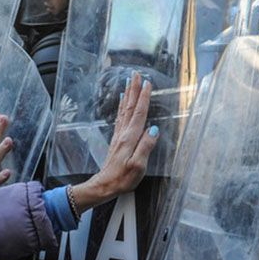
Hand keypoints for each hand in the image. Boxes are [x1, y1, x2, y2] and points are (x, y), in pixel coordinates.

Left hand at [70, 72, 158, 212]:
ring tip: (130, 82)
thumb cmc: (122, 178)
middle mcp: (123, 134)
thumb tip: (154, 130)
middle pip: (130, 107)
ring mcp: (119, 136)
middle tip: (136, 74)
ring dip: (128, 95)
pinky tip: (122, 101)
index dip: (144, 98)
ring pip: (124, 110)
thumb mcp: (138, 166)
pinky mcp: (117, 140)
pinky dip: (122, 106)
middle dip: (134, 90)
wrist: (104, 185)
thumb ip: (146, 146)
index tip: (148, 83)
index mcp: (130, 138)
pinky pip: (121, 117)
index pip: (139, 114)